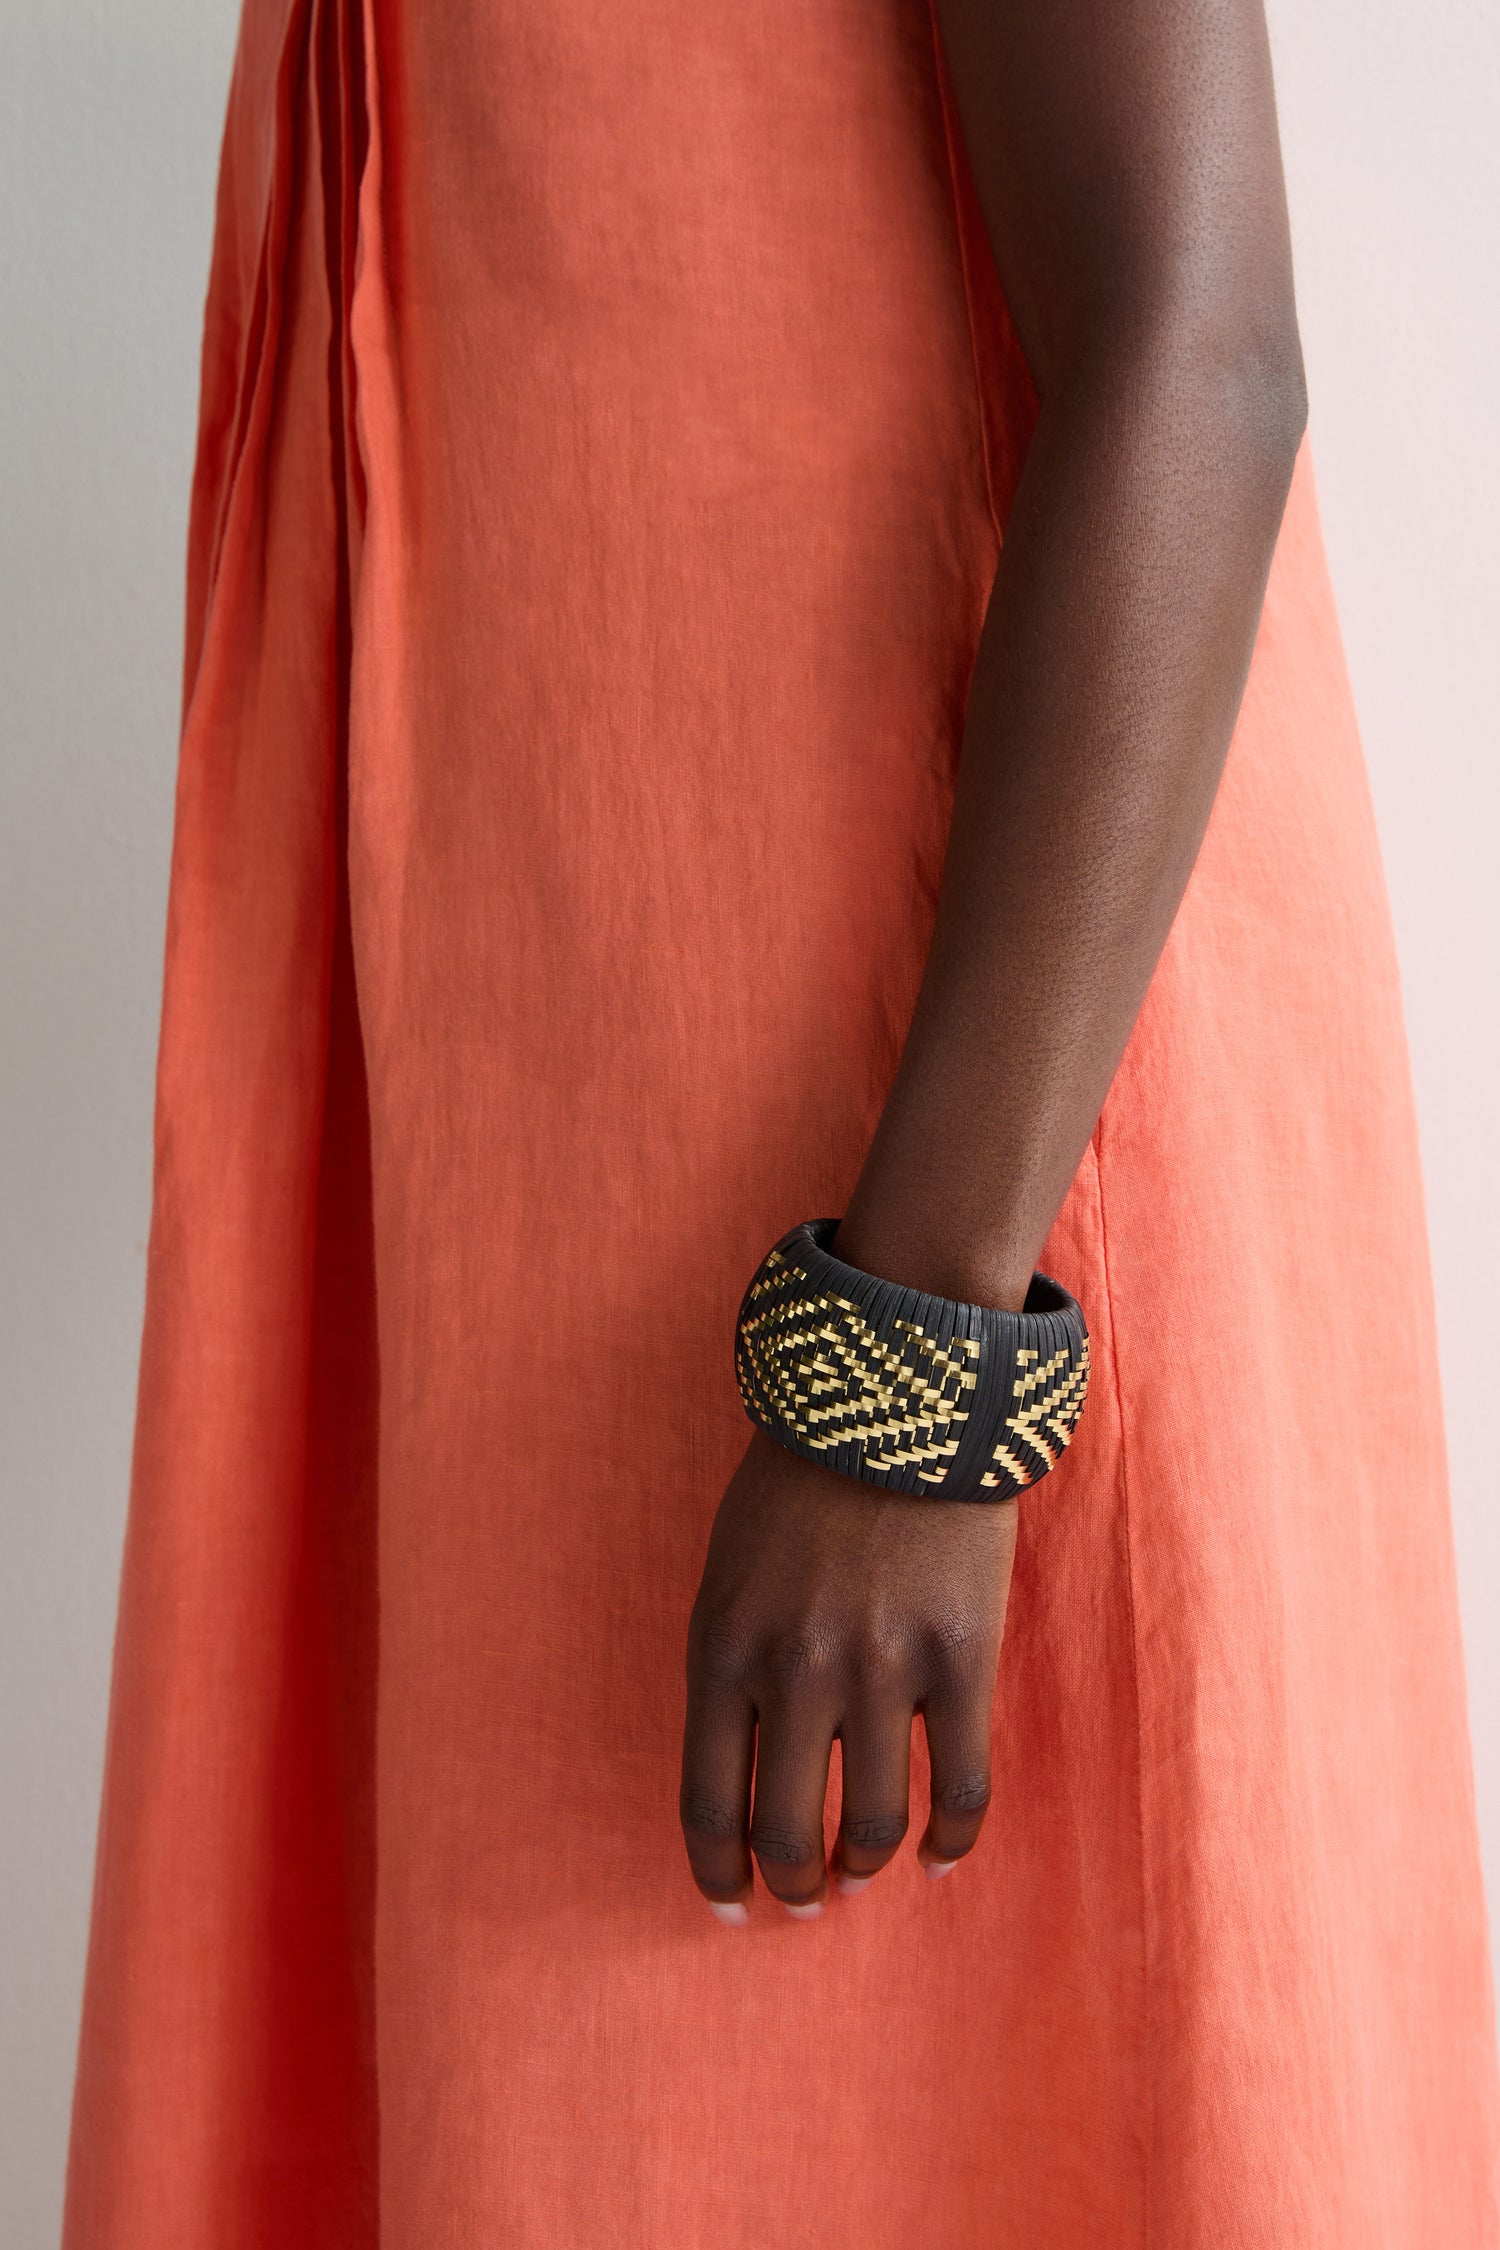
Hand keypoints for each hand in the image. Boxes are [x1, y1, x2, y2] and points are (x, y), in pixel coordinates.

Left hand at [680, 1430, 1016, 1920]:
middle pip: (789, 1830)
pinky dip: (950, 1841)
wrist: (894, 1399)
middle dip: (795, 1883)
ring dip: (864, 1865)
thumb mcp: (729, 1572)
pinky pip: (960, 1788)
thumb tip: (750, 1775)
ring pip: (873, 1824)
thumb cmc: (798, 1485)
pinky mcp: (962, 1658)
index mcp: (722, 1647)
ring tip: (863, 1870)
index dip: (719, 1868)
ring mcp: (884, 1668)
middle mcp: (797, 1671)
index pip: (709, 1801)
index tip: (730, 1901)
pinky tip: (940, 1857)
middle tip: (805, 1897)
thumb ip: (733, 1668)